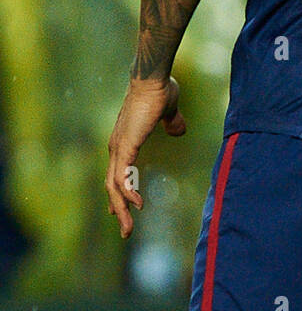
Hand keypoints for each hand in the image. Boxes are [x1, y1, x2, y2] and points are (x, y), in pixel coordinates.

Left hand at [105, 77, 185, 237]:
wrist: (153, 79)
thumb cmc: (160, 90)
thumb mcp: (169, 111)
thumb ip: (173, 122)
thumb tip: (179, 130)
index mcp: (125, 141)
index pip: (116, 174)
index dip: (119, 194)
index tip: (121, 210)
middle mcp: (117, 147)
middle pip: (112, 186)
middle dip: (118, 210)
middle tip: (126, 231)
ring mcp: (119, 147)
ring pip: (114, 186)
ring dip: (120, 209)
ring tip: (128, 228)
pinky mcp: (125, 146)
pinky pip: (122, 176)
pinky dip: (127, 192)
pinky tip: (137, 205)